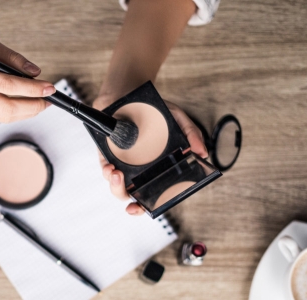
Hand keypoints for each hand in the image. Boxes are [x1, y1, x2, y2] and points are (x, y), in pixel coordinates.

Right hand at [0, 39, 55, 122]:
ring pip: (3, 117)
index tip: (49, 88)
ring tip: (40, 105)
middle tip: (48, 101)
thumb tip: (36, 74)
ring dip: (26, 113)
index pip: (7, 85)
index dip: (31, 89)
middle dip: (32, 106)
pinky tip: (25, 108)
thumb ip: (12, 59)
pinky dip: (15, 114)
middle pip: (6, 107)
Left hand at [96, 99, 207, 214]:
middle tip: (132, 204)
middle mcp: (138, 171)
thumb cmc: (154, 112)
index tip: (143, 210)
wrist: (129, 93)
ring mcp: (121, 164)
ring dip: (116, 186)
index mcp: (157, 169)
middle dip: (130, 203)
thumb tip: (202, 152)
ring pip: (115, 185)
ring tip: (117, 175)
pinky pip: (104, 167)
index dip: (146, 207)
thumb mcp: (176, 118)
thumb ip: (190, 134)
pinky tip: (110, 167)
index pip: (153, 195)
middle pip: (132, 195)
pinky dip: (106, 170)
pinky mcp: (105, 155)